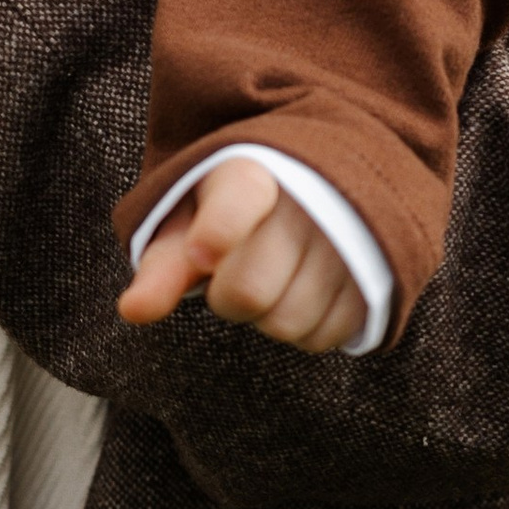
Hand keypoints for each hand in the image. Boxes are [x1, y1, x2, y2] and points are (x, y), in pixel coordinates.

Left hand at [117, 157, 366, 354]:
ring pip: (285, 322)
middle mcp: (309, 200)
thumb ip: (163, 265)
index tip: (203, 250)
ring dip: (266, 316)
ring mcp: (348, 240)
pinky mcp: (374, 277)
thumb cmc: (237, 210)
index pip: (240, 198)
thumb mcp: (194, 220)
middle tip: (233, 269)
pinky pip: (322, 336)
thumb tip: (133, 311)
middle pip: (245, 291)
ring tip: (273, 276)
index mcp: (254, 171)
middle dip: (226, 295)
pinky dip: (303, 328)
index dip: (219, 231)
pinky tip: (302, 292)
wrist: (321, 184)